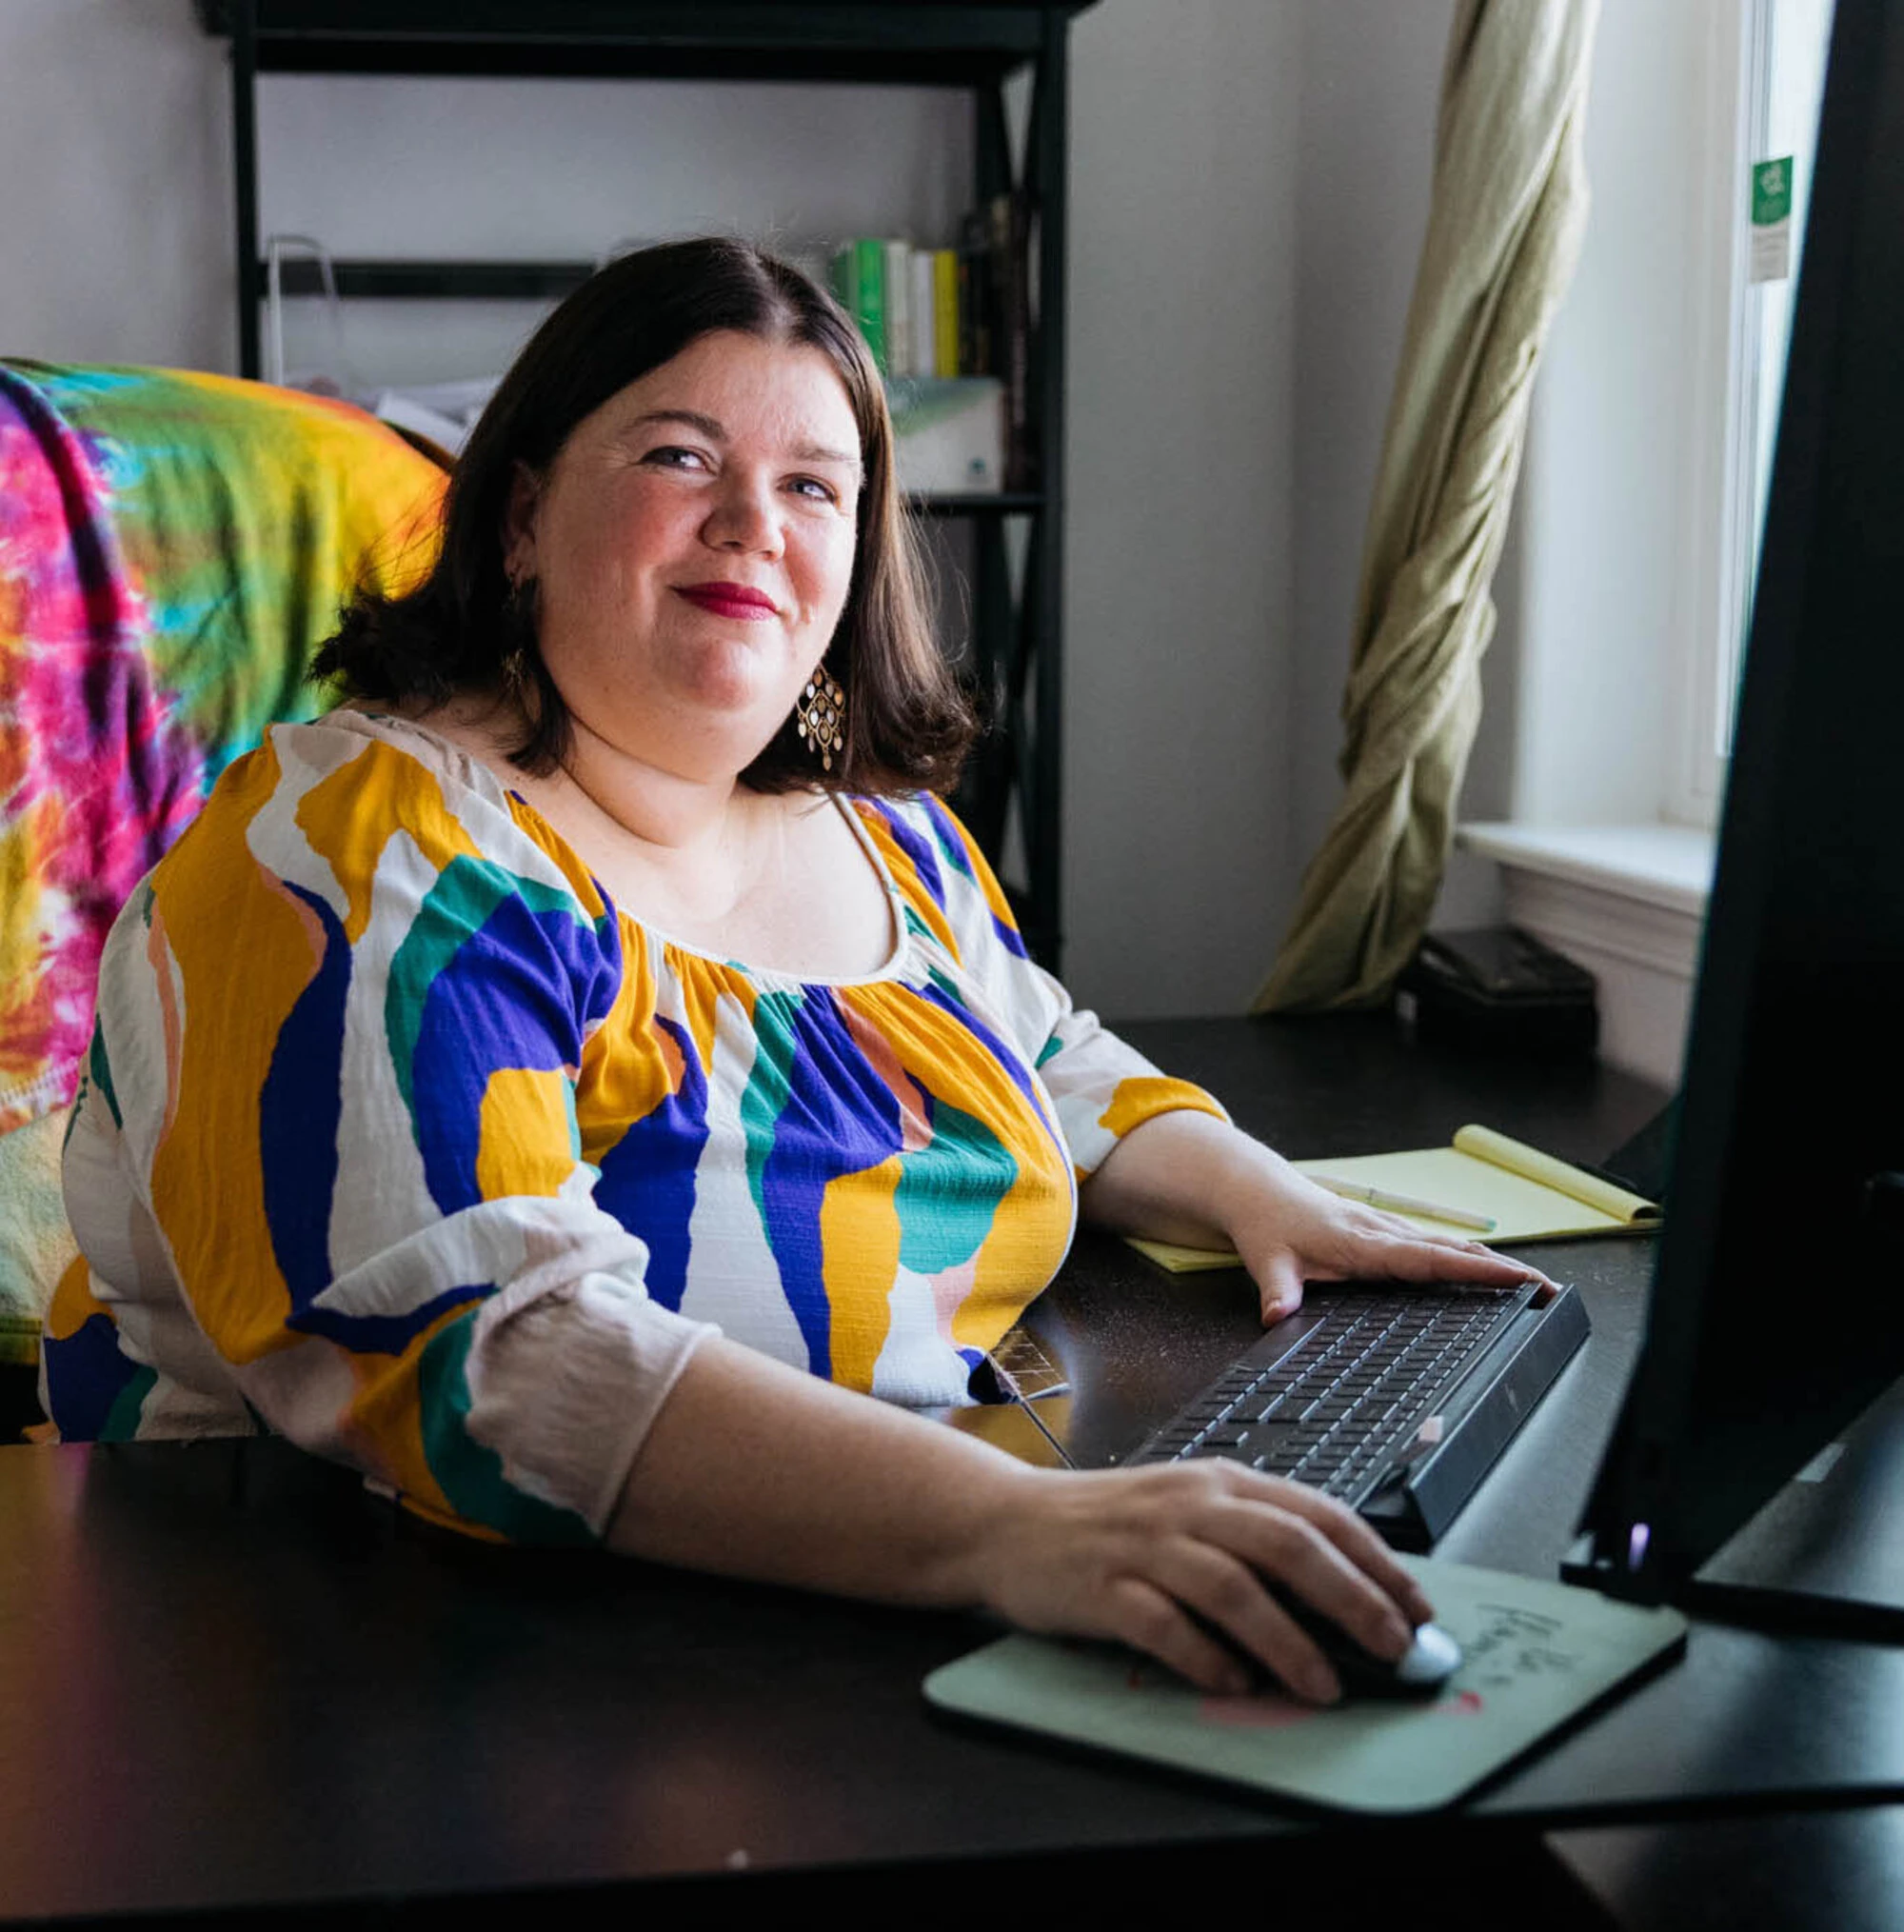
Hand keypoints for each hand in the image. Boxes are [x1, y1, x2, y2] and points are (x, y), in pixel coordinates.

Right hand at [973, 1459, 1434, 1699]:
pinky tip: (1233, 1686)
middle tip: (1393, 1645)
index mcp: (1219, 1483)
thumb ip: (1253, 1540)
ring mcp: (1143, 1544)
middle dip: (1351, 1597)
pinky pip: (1162, 1624)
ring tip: (1325, 1685)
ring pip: (1231, 1586)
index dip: (1375, 1558)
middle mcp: (1187, 1505)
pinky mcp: (1101, 1587)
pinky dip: (1204, 1658)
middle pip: (1286, 1543)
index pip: (1315, 1511)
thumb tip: (1342, 1596)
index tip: (1416, 1604)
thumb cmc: (1108, 1524)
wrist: (1005, 1522)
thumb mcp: (1187, 1511)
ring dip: (1287, 1640)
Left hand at [1078, 1111, 1555, 1331]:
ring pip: (1447, 1244)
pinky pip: (1433, 1243)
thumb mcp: (1264, 1259)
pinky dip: (1465, 1255)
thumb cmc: (1263, 1224)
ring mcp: (1385, 1229)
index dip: (1473, 1270)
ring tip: (1533, 1284)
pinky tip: (1485, 1268)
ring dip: (1489, 1262)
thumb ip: (1276, 1289)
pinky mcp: (1383, 1231)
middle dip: (1501, 1269)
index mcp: (1362, 1243)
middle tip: (1547, 1290)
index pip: (1428, 1259)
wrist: (1253, 1189)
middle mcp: (1382, 1232)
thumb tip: (1277, 1316)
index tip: (1515, 1279)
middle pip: (1452, 1250)